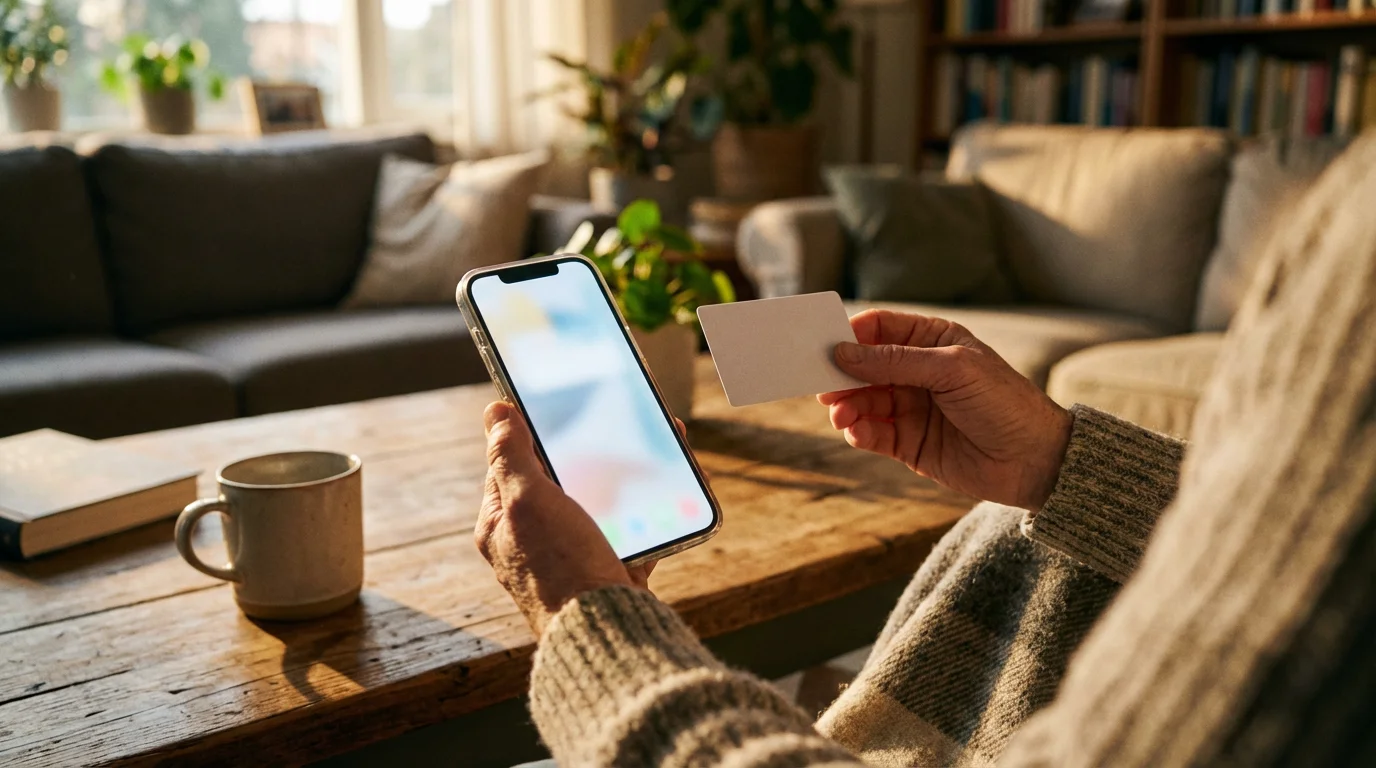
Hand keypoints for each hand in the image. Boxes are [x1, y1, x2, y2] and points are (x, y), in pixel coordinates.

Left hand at [475, 401, 655, 635]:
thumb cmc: (560, 568)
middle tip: (618, 424)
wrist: (609, 633)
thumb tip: (494, 411)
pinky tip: (674, 487)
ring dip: (630, 475)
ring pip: (603, 502)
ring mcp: (573, 557)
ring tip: (657, 446)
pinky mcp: (610, 569)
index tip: (560, 406)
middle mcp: (534, 543)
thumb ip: (510, 455)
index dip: (531, 434)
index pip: (509, 465)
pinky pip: (633, 530)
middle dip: (592, 451)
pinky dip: (652, 508)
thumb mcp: (526, 502)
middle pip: (561, 481)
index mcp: (502, 526)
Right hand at [819, 309, 1072, 510]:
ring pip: (863, 401)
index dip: (851, 334)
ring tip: (839, 414)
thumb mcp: (952, 369)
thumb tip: (843, 352)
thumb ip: (896, 361)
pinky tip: (855, 431)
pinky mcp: (908, 442)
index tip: (825, 345)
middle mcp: (918, 371)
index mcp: (932, 341)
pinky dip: (858, 432)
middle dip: (841, 374)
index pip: (879, 328)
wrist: (1035, 461)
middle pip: (863, 365)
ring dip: (846, 406)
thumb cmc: (1004, 403)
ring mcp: (911, 407)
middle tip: (819, 384)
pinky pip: (872, 433)